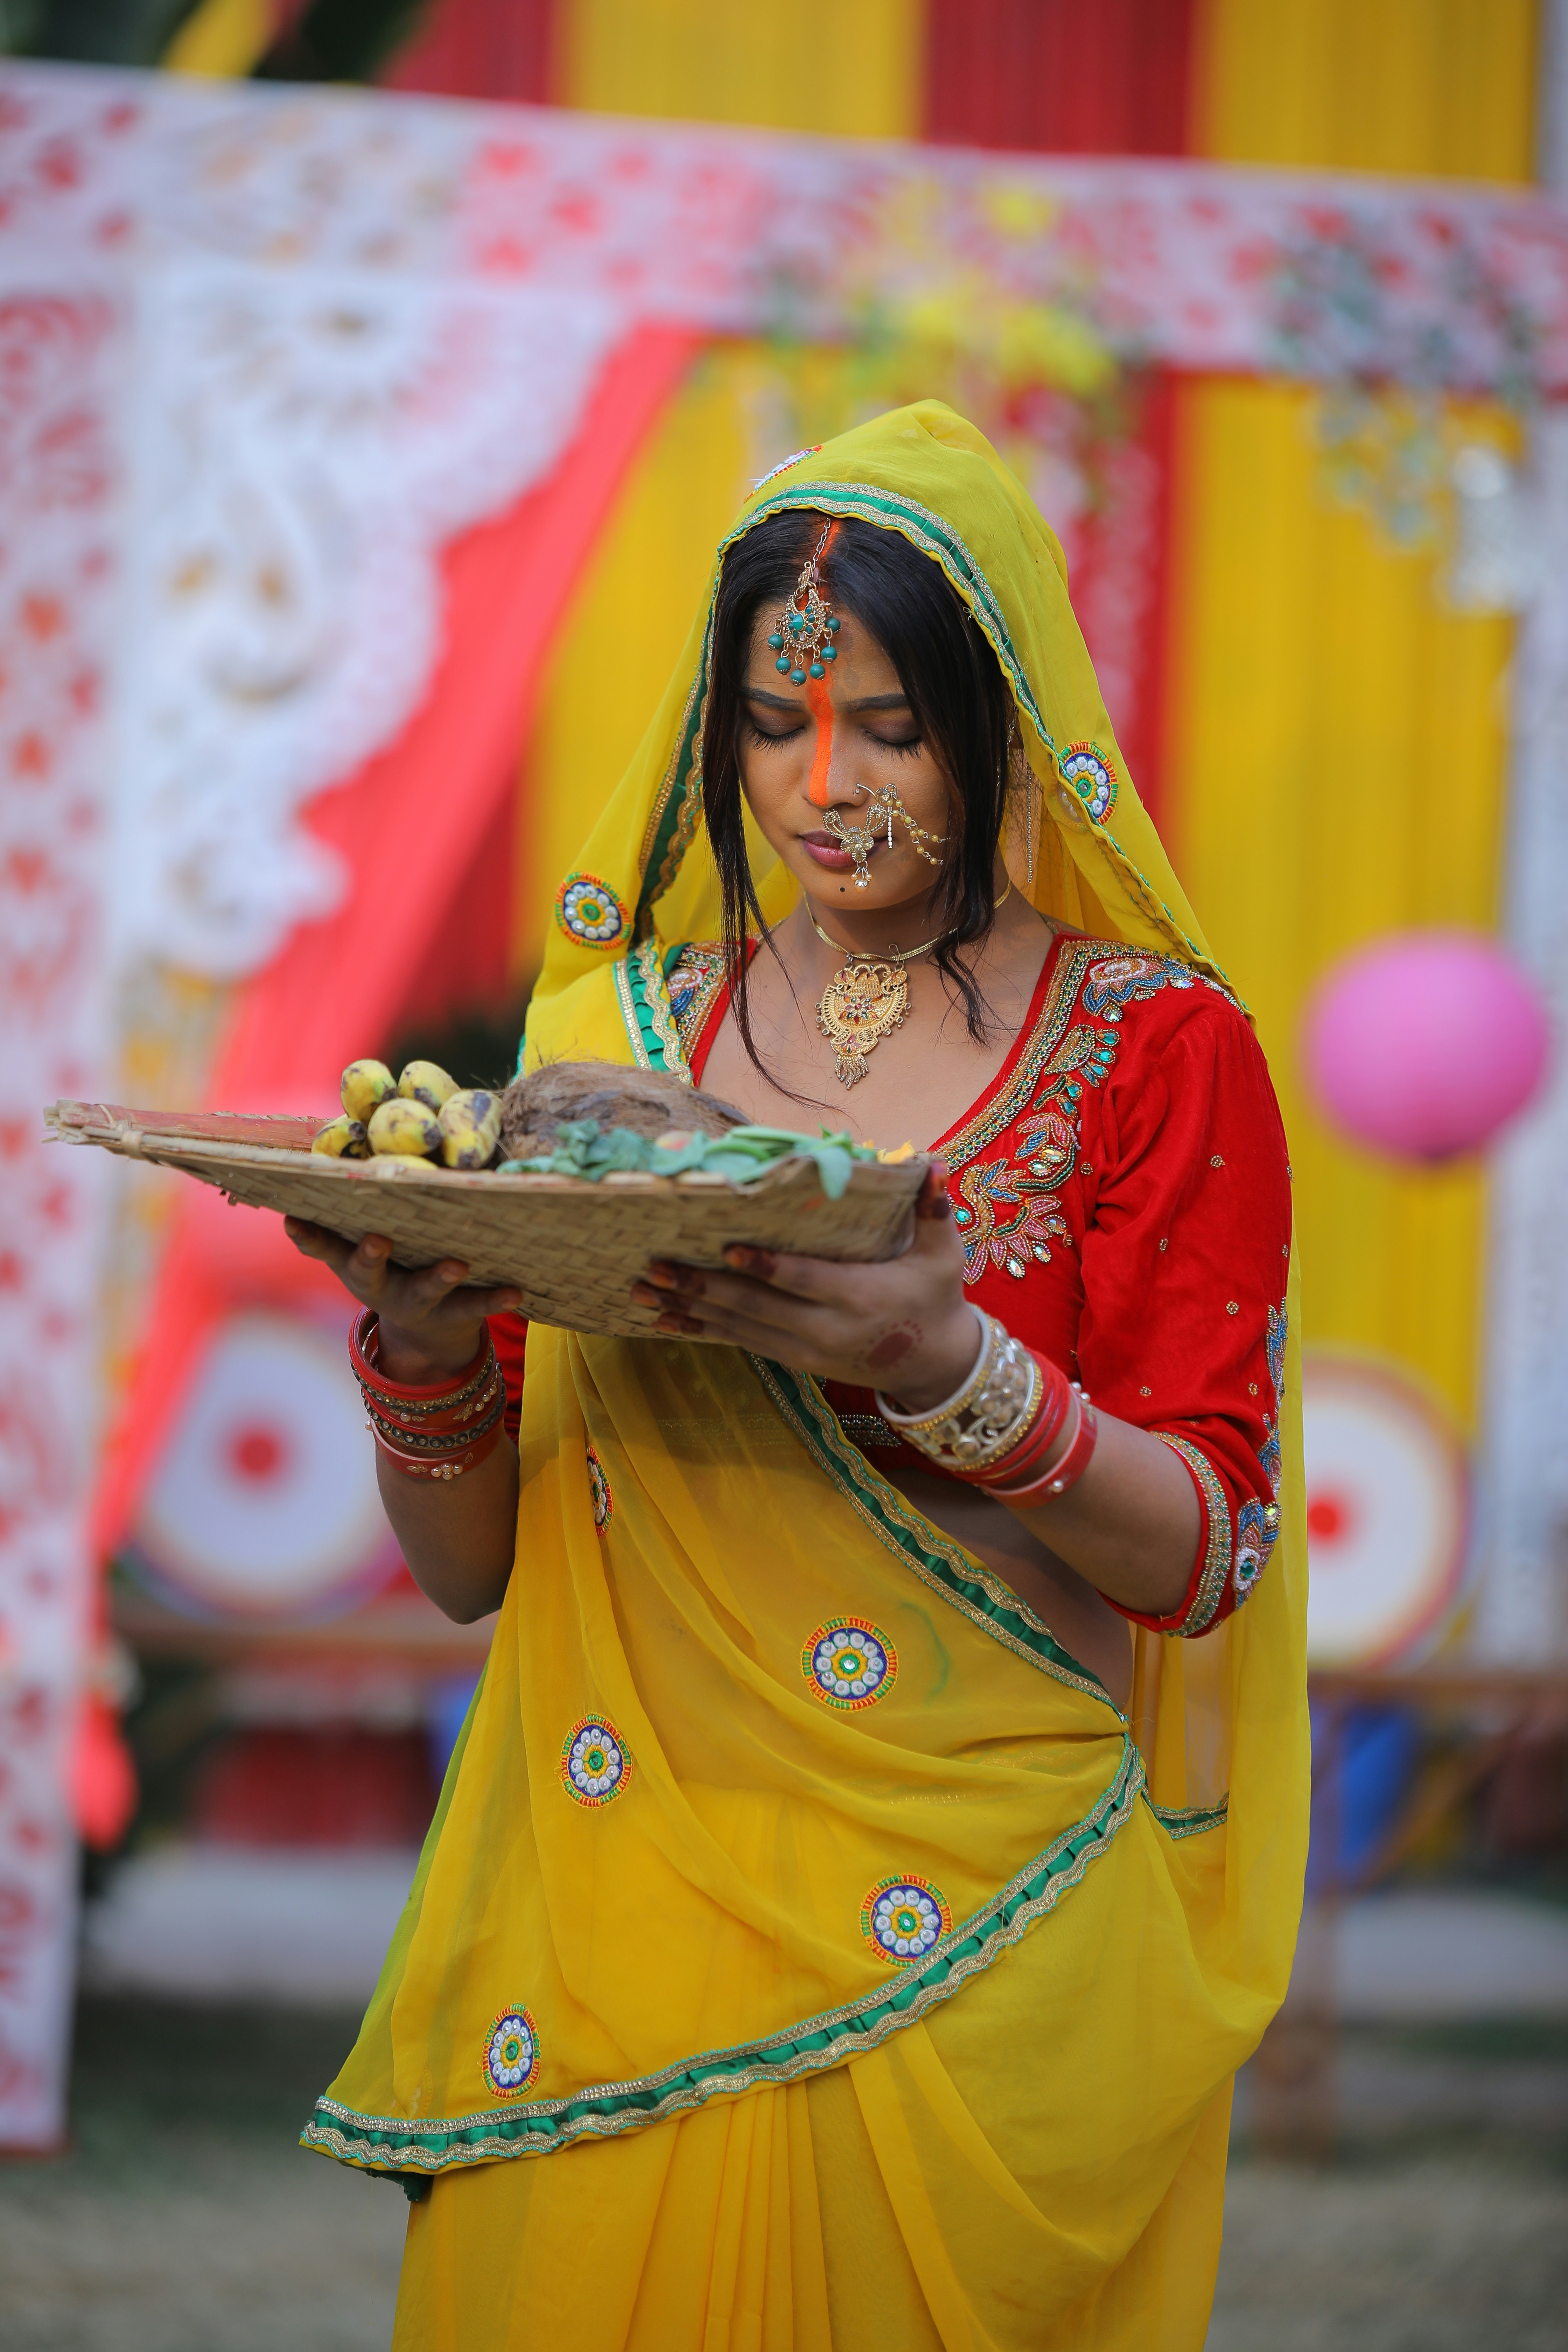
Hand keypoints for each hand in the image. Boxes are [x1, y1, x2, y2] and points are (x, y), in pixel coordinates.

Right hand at [283, 1218, 520, 1382]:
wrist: (426, 1339)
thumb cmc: (394, 1268)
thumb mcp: (364, 1250)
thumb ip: (350, 1215)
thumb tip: (328, 1155)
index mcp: (355, 1266)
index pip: (325, 1248)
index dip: (308, 1237)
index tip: (294, 1219)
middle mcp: (381, 1287)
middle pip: (368, 1273)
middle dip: (369, 1256)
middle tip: (377, 1239)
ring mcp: (417, 1304)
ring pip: (424, 1291)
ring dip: (438, 1278)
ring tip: (457, 1265)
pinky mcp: (454, 1315)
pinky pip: (474, 1307)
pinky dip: (494, 1300)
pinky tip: (516, 1291)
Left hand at [628, 1165, 979, 1408]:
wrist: (934, 1364)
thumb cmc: (935, 1297)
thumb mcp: (944, 1256)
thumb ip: (935, 1211)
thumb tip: (935, 1165)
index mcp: (858, 1296)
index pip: (803, 1281)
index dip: (764, 1266)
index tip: (726, 1248)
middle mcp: (824, 1328)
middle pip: (755, 1307)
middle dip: (703, 1287)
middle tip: (658, 1266)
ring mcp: (805, 1349)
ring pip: (739, 1328)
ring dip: (689, 1309)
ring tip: (646, 1290)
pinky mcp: (794, 1361)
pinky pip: (741, 1343)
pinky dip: (702, 1331)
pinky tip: (664, 1320)